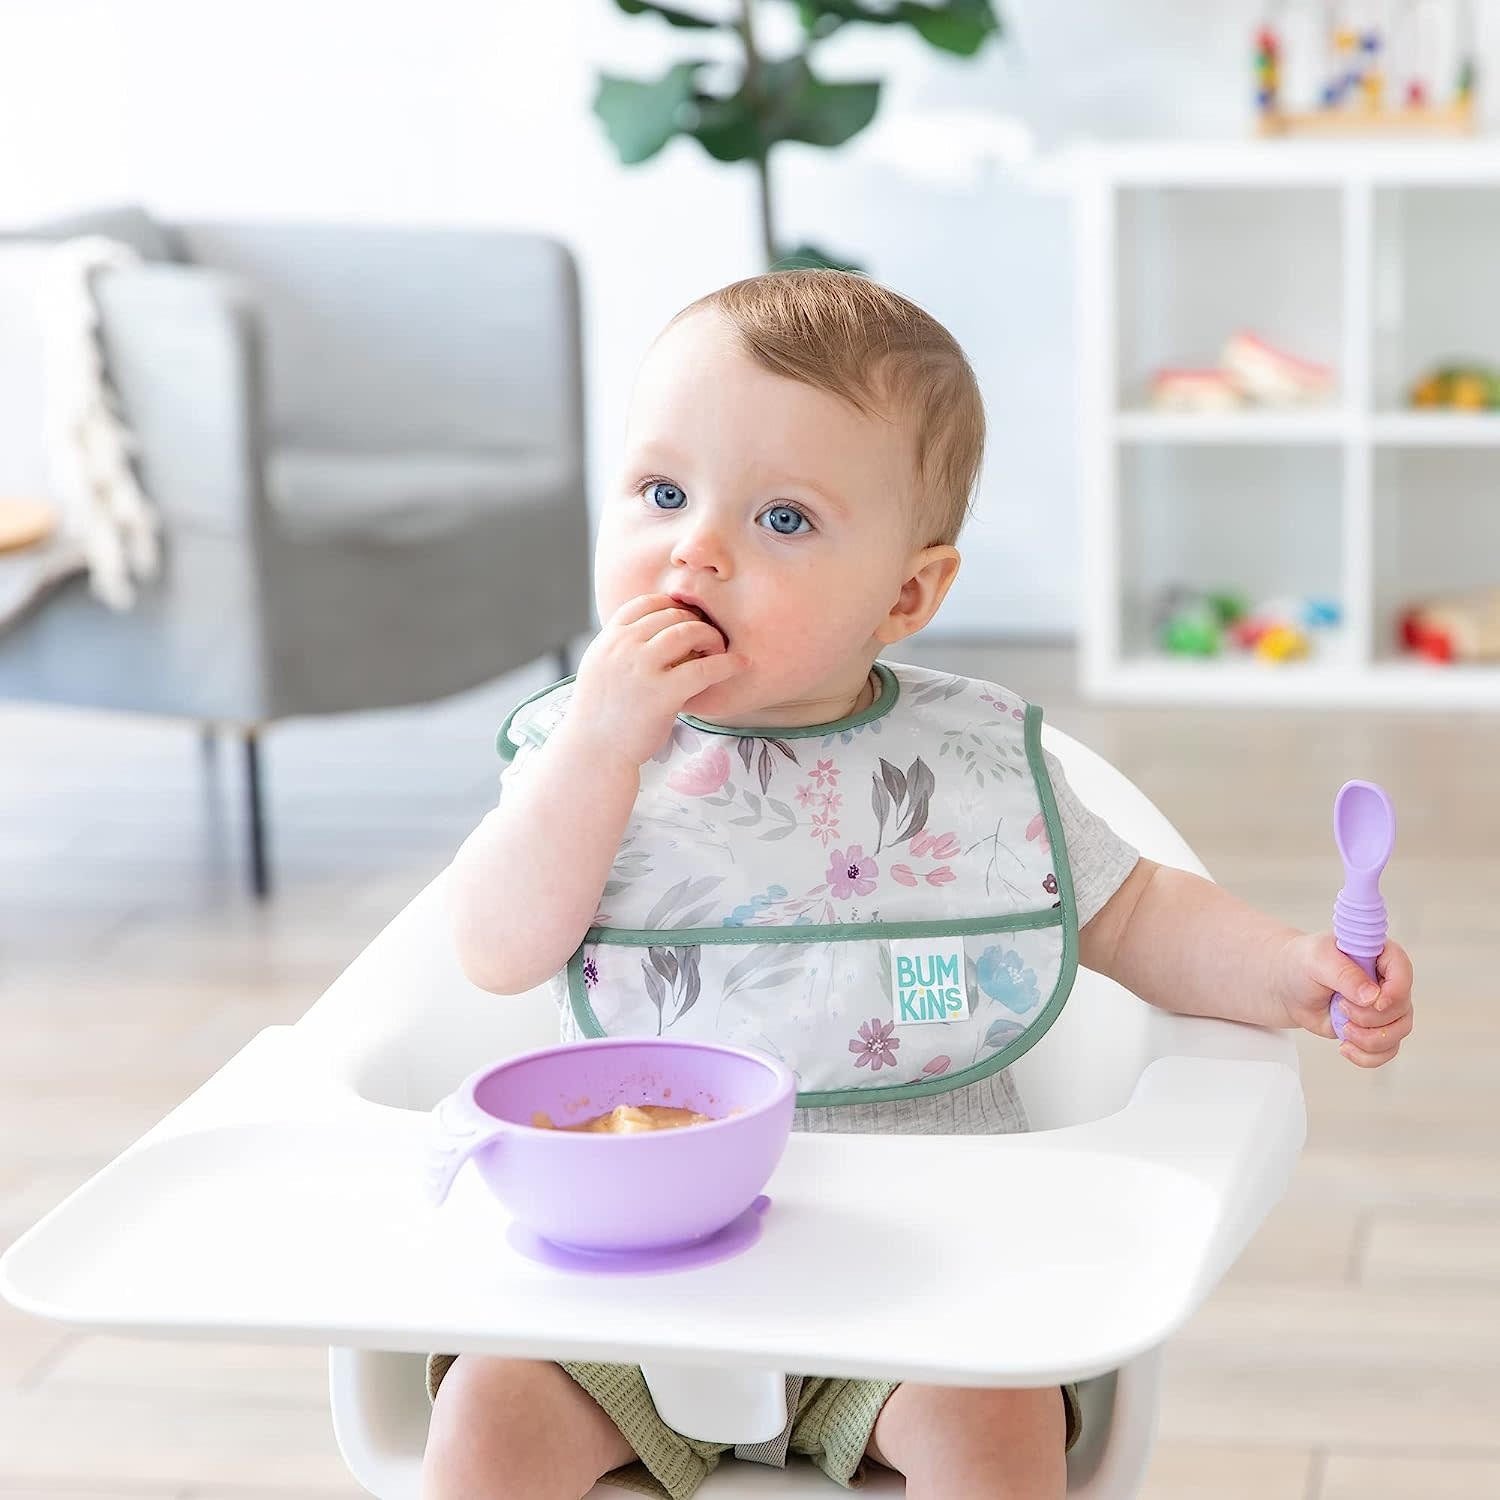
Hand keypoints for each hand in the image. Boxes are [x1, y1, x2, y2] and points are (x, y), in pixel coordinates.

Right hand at [568, 594, 744, 766]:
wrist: (593, 752)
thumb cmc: (602, 715)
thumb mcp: (601, 669)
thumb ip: (622, 648)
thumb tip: (650, 631)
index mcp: (609, 639)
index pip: (646, 603)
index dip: (672, 607)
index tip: (687, 620)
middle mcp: (623, 648)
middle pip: (671, 614)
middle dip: (695, 622)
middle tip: (708, 639)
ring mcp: (642, 669)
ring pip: (688, 632)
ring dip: (711, 637)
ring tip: (718, 651)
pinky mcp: (662, 694)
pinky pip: (704, 669)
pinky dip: (727, 664)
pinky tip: (740, 665)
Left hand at [1274, 931, 1413, 1067]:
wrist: (1288, 988)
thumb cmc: (1302, 965)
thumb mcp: (1316, 961)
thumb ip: (1343, 974)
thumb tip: (1371, 996)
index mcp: (1378, 953)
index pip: (1403, 969)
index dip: (1395, 990)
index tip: (1376, 1003)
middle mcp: (1387, 981)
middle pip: (1401, 1008)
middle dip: (1368, 1017)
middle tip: (1341, 1006)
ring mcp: (1385, 1007)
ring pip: (1398, 1032)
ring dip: (1369, 1038)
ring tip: (1342, 1027)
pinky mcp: (1376, 1028)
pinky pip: (1387, 1050)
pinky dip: (1367, 1056)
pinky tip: (1346, 1047)